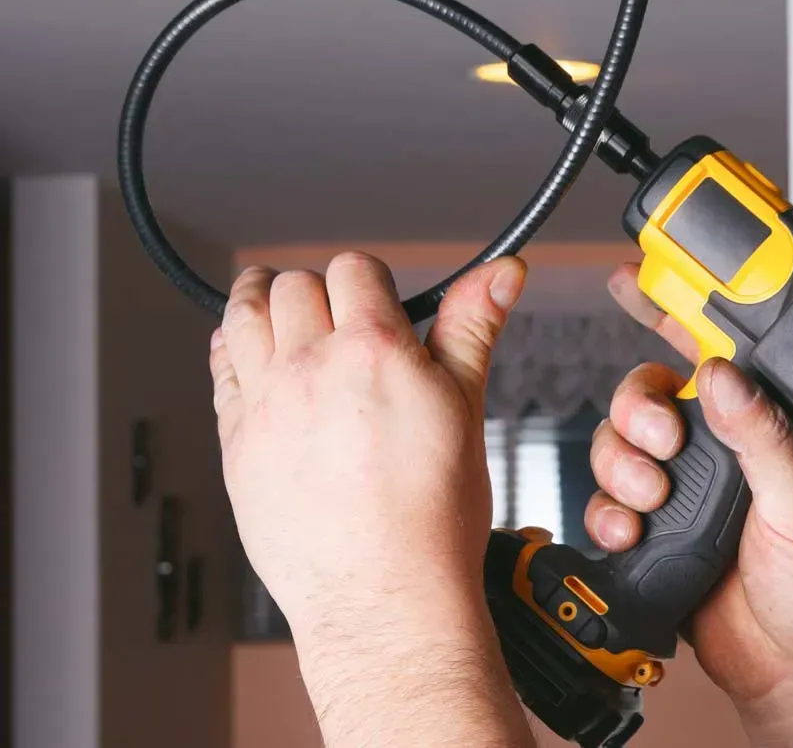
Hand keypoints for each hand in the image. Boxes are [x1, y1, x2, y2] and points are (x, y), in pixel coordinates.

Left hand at [211, 253, 534, 747]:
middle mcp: (310, 369)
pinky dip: (230, 350)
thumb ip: (474, 327)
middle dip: (315, 288)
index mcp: (372, 351)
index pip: (354, 270)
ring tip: (266, 297)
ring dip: (256, 300)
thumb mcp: (466, 405)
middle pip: (292, 287)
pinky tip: (242, 352)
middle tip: (328, 303)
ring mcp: (265, 406)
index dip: (368, 277)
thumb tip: (502, 273)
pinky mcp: (236, 444)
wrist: (383, 592)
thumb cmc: (432, 513)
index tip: (374, 293)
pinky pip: (219, 373)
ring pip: (242, 318)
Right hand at [590, 263, 792, 746]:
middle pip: (650, 393)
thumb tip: (725, 378)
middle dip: (636, 408)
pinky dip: (608, 513)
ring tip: (651, 499)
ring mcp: (687, 492)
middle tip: (661, 439)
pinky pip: (608, 503)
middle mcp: (725, 451)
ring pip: (622, 445)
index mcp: (770, 429)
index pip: (720, 354)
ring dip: (621, 465)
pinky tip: (631, 532)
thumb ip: (765, 439)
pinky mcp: (658, 534)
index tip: (634, 279)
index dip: (675, 312)